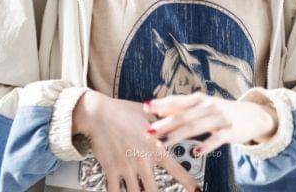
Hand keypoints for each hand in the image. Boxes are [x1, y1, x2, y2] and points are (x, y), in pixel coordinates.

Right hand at [72, 89, 198, 191]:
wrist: (99, 114)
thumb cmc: (124, 112)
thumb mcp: (150, 115)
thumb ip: (166, 122)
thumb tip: (180, 120)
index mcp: (155, 148)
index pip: (176, 170)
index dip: (188, 182)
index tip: (196, 190)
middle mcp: (142, 161)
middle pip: (154, 189)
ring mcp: (126, 167)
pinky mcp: (110, 170)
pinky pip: (114, 191)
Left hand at [145, 92, 277, 157]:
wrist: (254, 115)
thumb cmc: (223, 111)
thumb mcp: (204, 106)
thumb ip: (183, 107)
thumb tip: (158, 108)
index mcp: (201, 100)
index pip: (179, 101)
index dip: (162, 103)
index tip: (146, 107)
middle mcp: (209, 107)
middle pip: (184, 115)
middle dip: (165, 124)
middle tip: (149, 132)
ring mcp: (220, 118)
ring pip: (196, 127)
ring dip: (177, 136)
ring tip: (162, 144)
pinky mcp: (230, 131)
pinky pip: (216, 139)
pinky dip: (206, 145)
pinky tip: (196, 151)